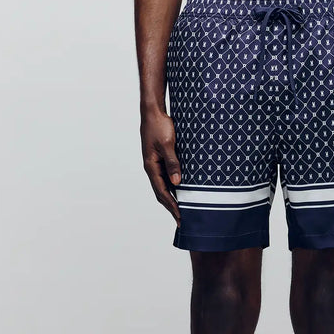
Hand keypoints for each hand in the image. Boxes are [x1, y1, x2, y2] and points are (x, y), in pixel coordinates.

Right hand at [140, 108, 181, 226]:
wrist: (153, 112)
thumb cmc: (159, 126)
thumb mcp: (168, 144)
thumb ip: (172, 163)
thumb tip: (177, 183)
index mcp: (151, 167)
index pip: (162, 192)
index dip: (172, 206)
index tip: (181, 216)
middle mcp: (152, 168)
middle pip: (161, 193)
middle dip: (172, 208)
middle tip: (183, 221)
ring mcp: (156, 165)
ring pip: (164, 187)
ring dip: (173, 200)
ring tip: (183, 211)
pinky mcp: (161, 160)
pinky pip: (167, 178)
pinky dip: (174, 188)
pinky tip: (182, 193)